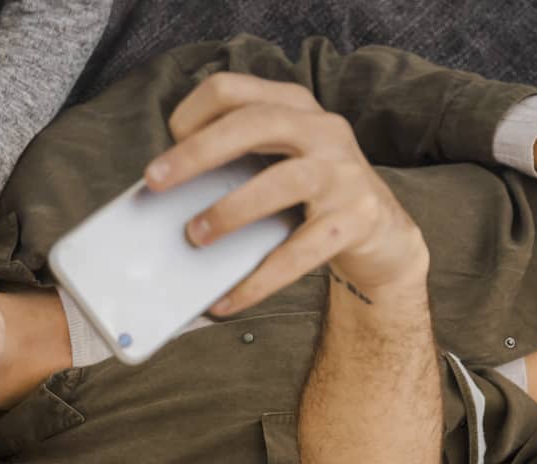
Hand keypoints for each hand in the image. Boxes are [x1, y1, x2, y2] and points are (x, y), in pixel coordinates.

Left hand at [144, 72, 428, 314]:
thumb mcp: (272, 165)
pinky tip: (227, 301)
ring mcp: (343, 172)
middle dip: (198, 152)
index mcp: (292, 107)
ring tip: (195, 237)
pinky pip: (300, 252)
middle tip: (155, 182)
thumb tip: (161, 200)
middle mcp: (322, 129)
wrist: (382, 236)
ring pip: (281, 182)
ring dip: (230, 211)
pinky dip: (258, 280)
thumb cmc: (309, 198)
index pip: (231, 90)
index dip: (190, 116)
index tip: (164, 158)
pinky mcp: (356, 219)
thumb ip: (230, 165)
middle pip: (254, 122)